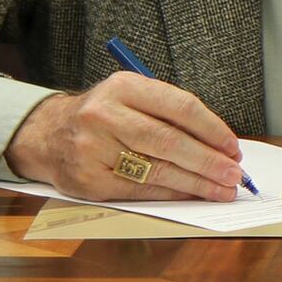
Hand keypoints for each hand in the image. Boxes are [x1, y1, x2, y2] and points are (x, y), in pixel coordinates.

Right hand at [4, 72, 245, 200]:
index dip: (212, 129)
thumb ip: (169, 113)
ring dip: (196, 182)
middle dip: (208, 161)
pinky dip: (172, 193)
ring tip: (221, 189)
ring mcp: (94, 149)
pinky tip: (192, 194)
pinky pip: (140, 189)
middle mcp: (106, 115)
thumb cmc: (104, 115)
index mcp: (124, 87)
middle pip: (169, 141)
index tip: (232, 147)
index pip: (180, 107)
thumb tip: (219, 144)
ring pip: (157, 169)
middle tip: (234, 175)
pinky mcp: (89, 180)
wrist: (46, 134)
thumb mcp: (131, 97)